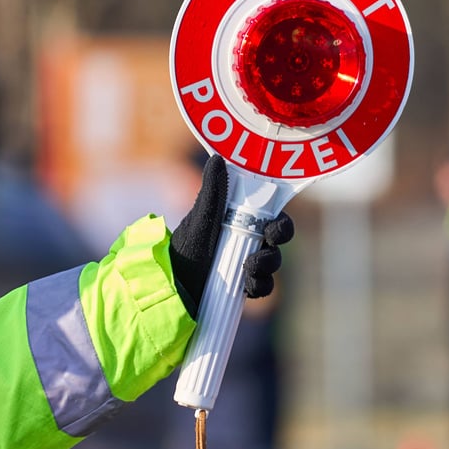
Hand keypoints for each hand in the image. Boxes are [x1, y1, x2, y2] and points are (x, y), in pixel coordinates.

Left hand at [170, 154, 294, 315]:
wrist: (168, 287)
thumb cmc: (183, 250)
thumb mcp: (200, 221)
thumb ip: (213, 193)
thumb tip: (218, 160)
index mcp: (239, 221)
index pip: (271, 217)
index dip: (280, 222)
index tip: (274, 227)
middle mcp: (246, 241)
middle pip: (277, 239)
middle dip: (278, 242)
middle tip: (269, 243)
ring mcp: (245, 265)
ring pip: (272, 263)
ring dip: (268, 265)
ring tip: (250, 267)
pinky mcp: (242, 288)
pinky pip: (262, 285)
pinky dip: (260, 285)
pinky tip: (248, 286)